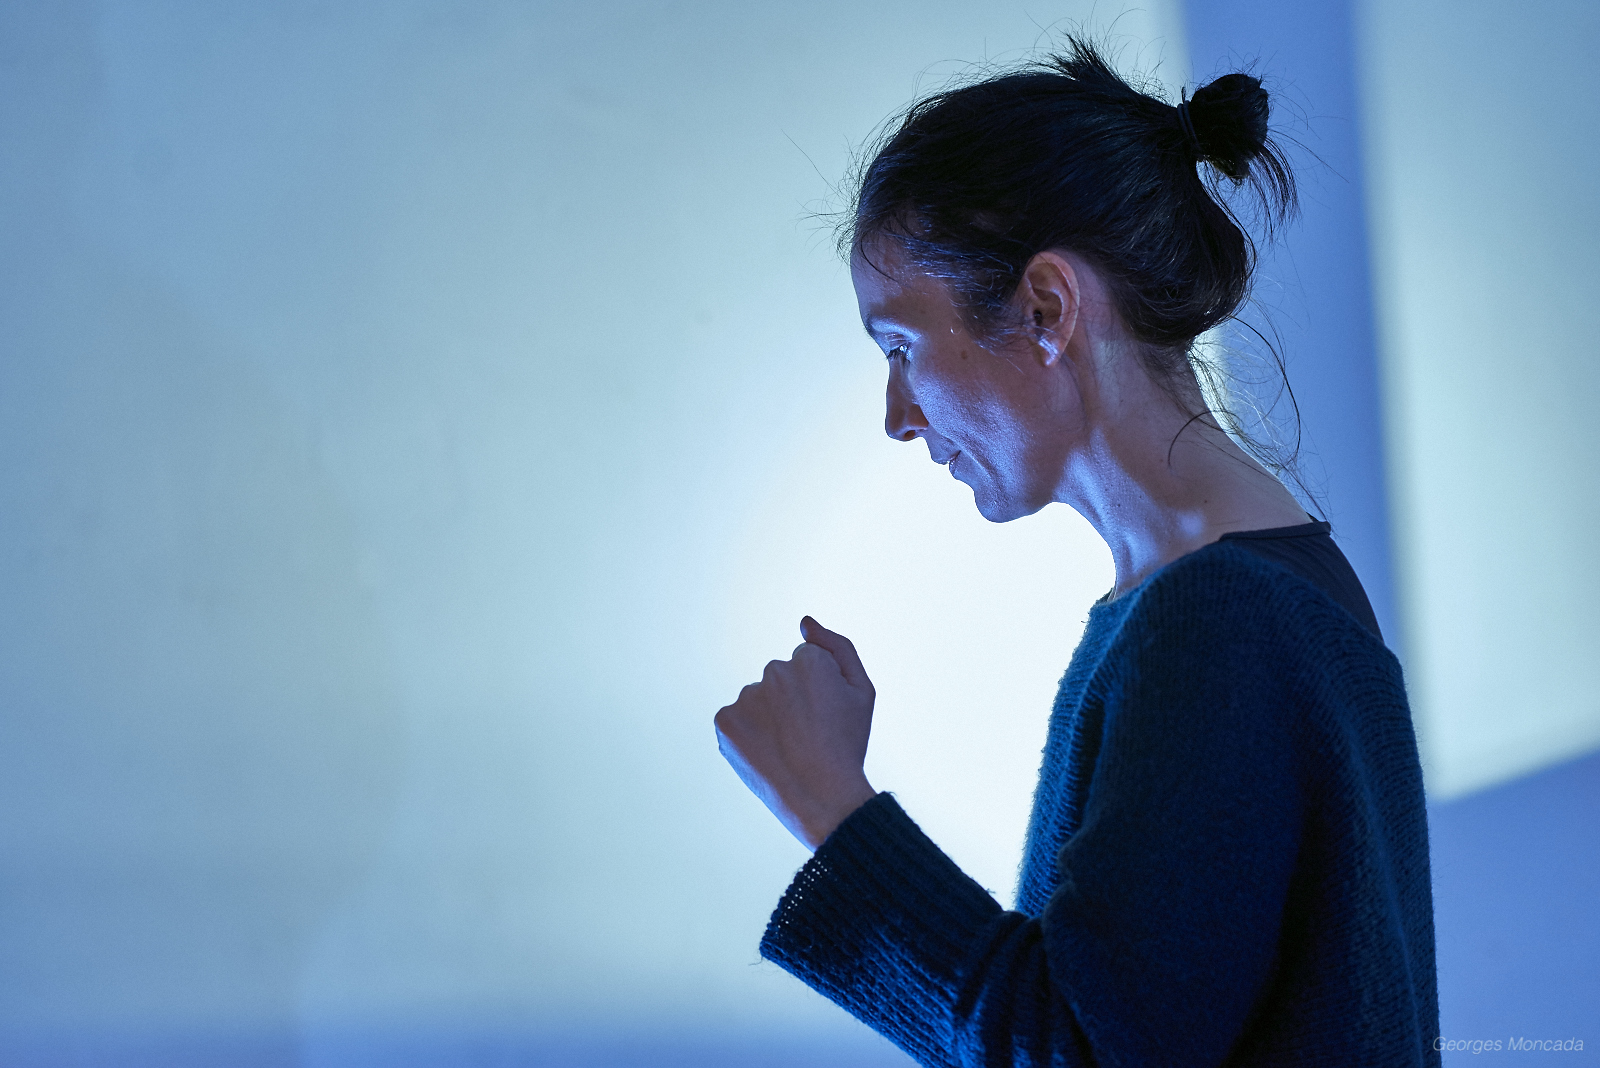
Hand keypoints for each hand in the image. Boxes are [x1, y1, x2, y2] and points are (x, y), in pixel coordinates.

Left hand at [714, 616, 878, 850]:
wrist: (822, 798)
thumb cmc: (847, 744)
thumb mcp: (862, 691)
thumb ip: (839, 646)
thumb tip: (804, 623)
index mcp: (808, 660)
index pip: (806, 661)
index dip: (819, 691)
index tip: (826, 717)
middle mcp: (774, 671)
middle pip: (778, 677)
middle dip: (791, 700)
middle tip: (808, 735)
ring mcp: (746, 696)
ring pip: (756, 698)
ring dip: (768, 716)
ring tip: (788, 748)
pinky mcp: (725, 720)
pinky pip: (735, 718)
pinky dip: (747, 733)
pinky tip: (766, 753)